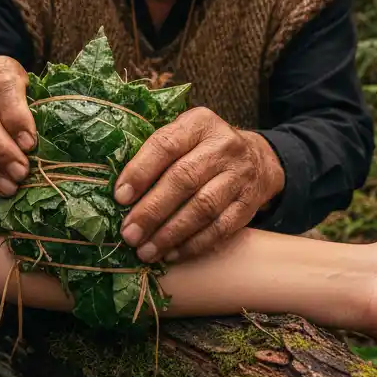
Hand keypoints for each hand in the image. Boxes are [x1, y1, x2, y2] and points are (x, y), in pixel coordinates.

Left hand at [116, 108, 284, 263]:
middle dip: (151, 211)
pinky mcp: (249, 203)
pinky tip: (171, 254)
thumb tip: (118, 190)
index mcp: (200, 122)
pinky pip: (220, 228)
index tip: (120, 197)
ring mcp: (239, 175)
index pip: (166, 145)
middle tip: (129, 234)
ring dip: (170, 233)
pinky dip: (193, 244)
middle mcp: (223, 145)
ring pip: (202, 207)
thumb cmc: (203, 149)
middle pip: (183, 179)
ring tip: (145, 251)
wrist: (257, 159)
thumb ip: (155, 152)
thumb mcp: (185, 135)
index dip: (140, 172)